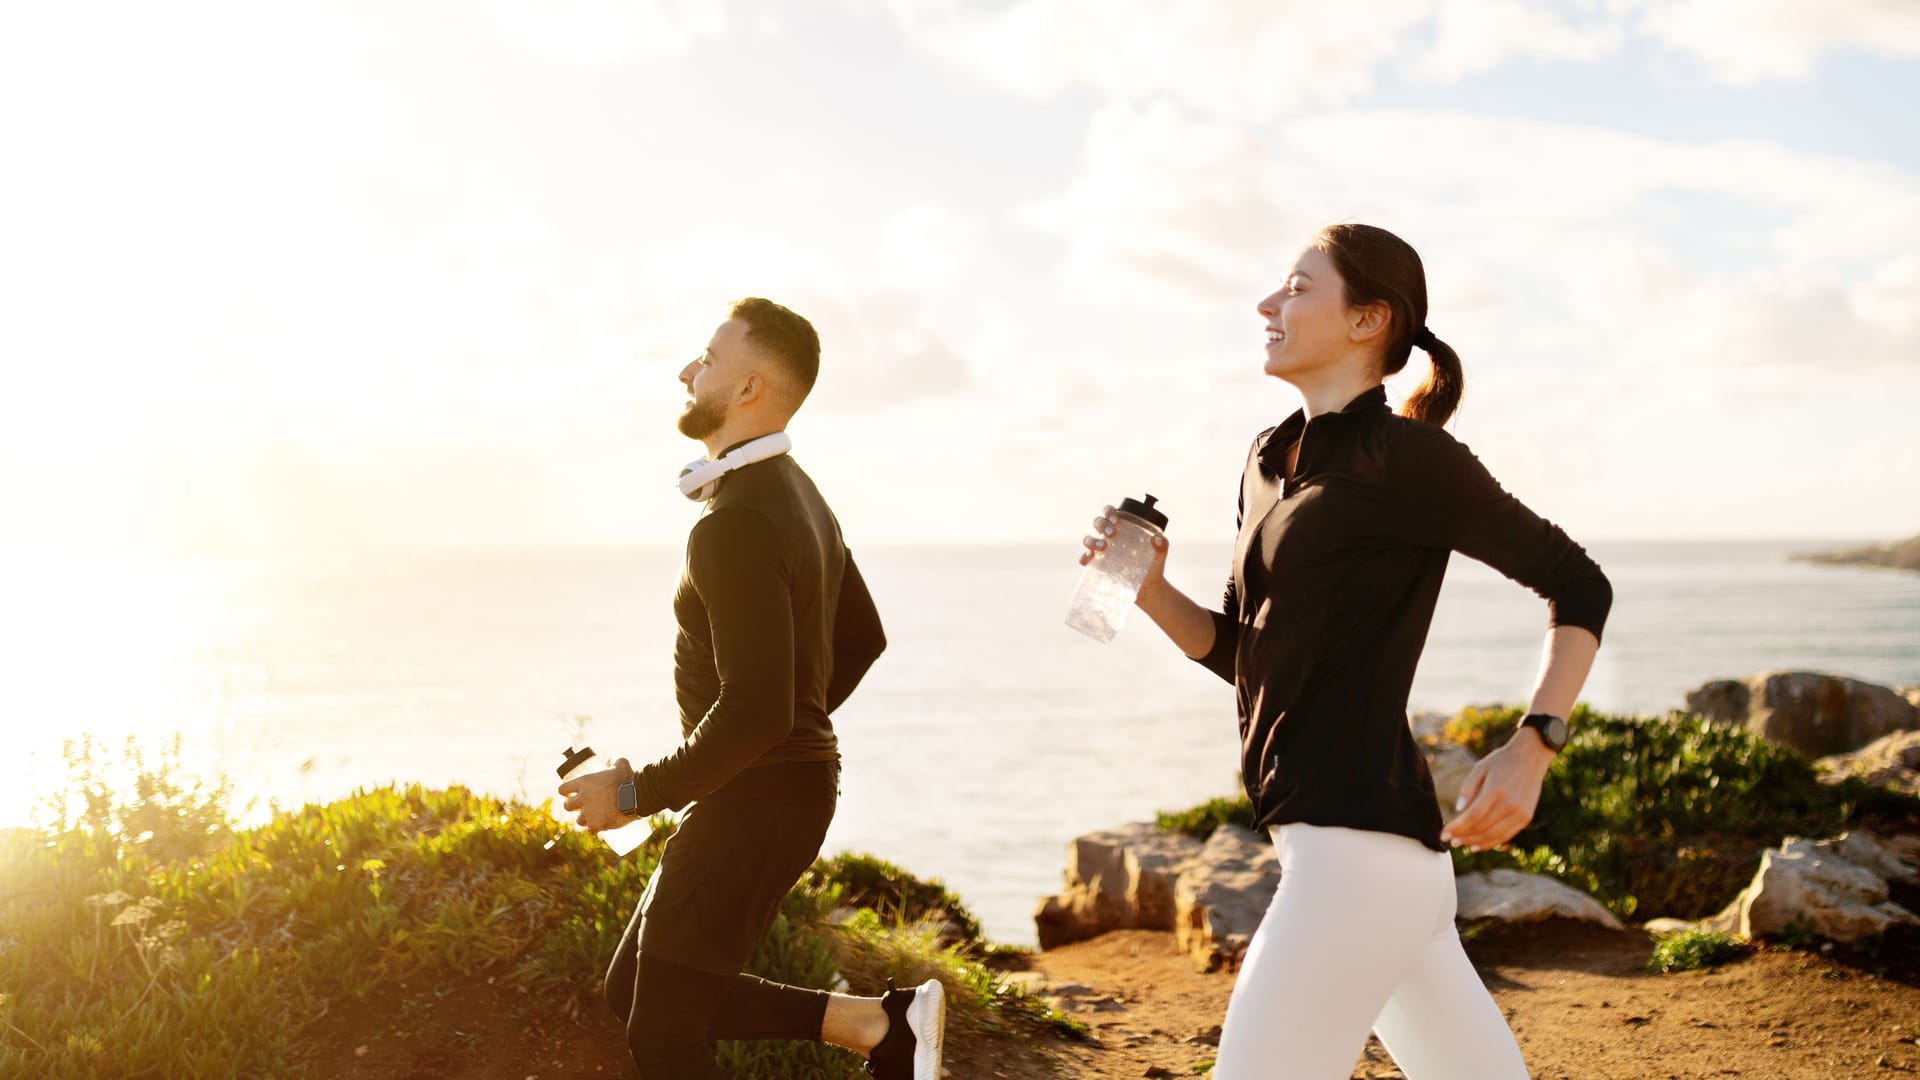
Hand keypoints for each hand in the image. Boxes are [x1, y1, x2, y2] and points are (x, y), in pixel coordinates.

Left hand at [557, 757, 632, 832]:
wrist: (638, 797)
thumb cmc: (629, 779)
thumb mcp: (621, 765)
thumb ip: (614, 761)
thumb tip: (610, 762)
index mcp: (584, 782)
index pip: (562, 789)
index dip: (566, 792)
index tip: (570, 794)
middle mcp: (583, 798)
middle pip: (567, 806)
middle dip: (574, 806)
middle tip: (583, 806)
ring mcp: (588, 813)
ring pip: (579, 820)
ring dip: (586, 819)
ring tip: (595, 817)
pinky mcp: (596, 824)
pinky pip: (591, 830)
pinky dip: (596, 828)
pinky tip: (601, 825)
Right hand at [1079, 506, 1170, 604]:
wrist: (1148, 588)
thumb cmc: (1152, 566)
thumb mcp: (1159, 555)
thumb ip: (1162, 546)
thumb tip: (1158, 539)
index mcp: (1123, 528)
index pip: (1111, 513)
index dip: (1109, 512)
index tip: (1116, 520)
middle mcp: (1109, 537)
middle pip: (1098, 523)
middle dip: (1102, 525)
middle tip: (1112, 534)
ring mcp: (1101, 551)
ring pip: (1088, 539)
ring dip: (1092, 540)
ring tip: (1103, 547)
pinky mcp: (1097, 566)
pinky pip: (1085, 558)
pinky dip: (1084, 557)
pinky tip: (1089, 559)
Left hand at [1439, 734, 1554, 850]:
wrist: (1531, 757)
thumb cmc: (1501, 762)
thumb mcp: (1480, 768)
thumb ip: (1468, 789)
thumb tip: (1459, 811)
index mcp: (1495, 790)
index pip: (1473, 816)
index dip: (1457, 828)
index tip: (1444, 834)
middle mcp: (1510, 804)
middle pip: (1482, 828)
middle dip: (1463, 837)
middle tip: (1449, 840)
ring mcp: (1520, 813)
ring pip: (1493, 835)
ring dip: (1474, 842)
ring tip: (1460, 843)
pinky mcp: (1526, 817)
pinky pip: (1506, 835)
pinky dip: (1490, 842)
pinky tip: (1477, 845)